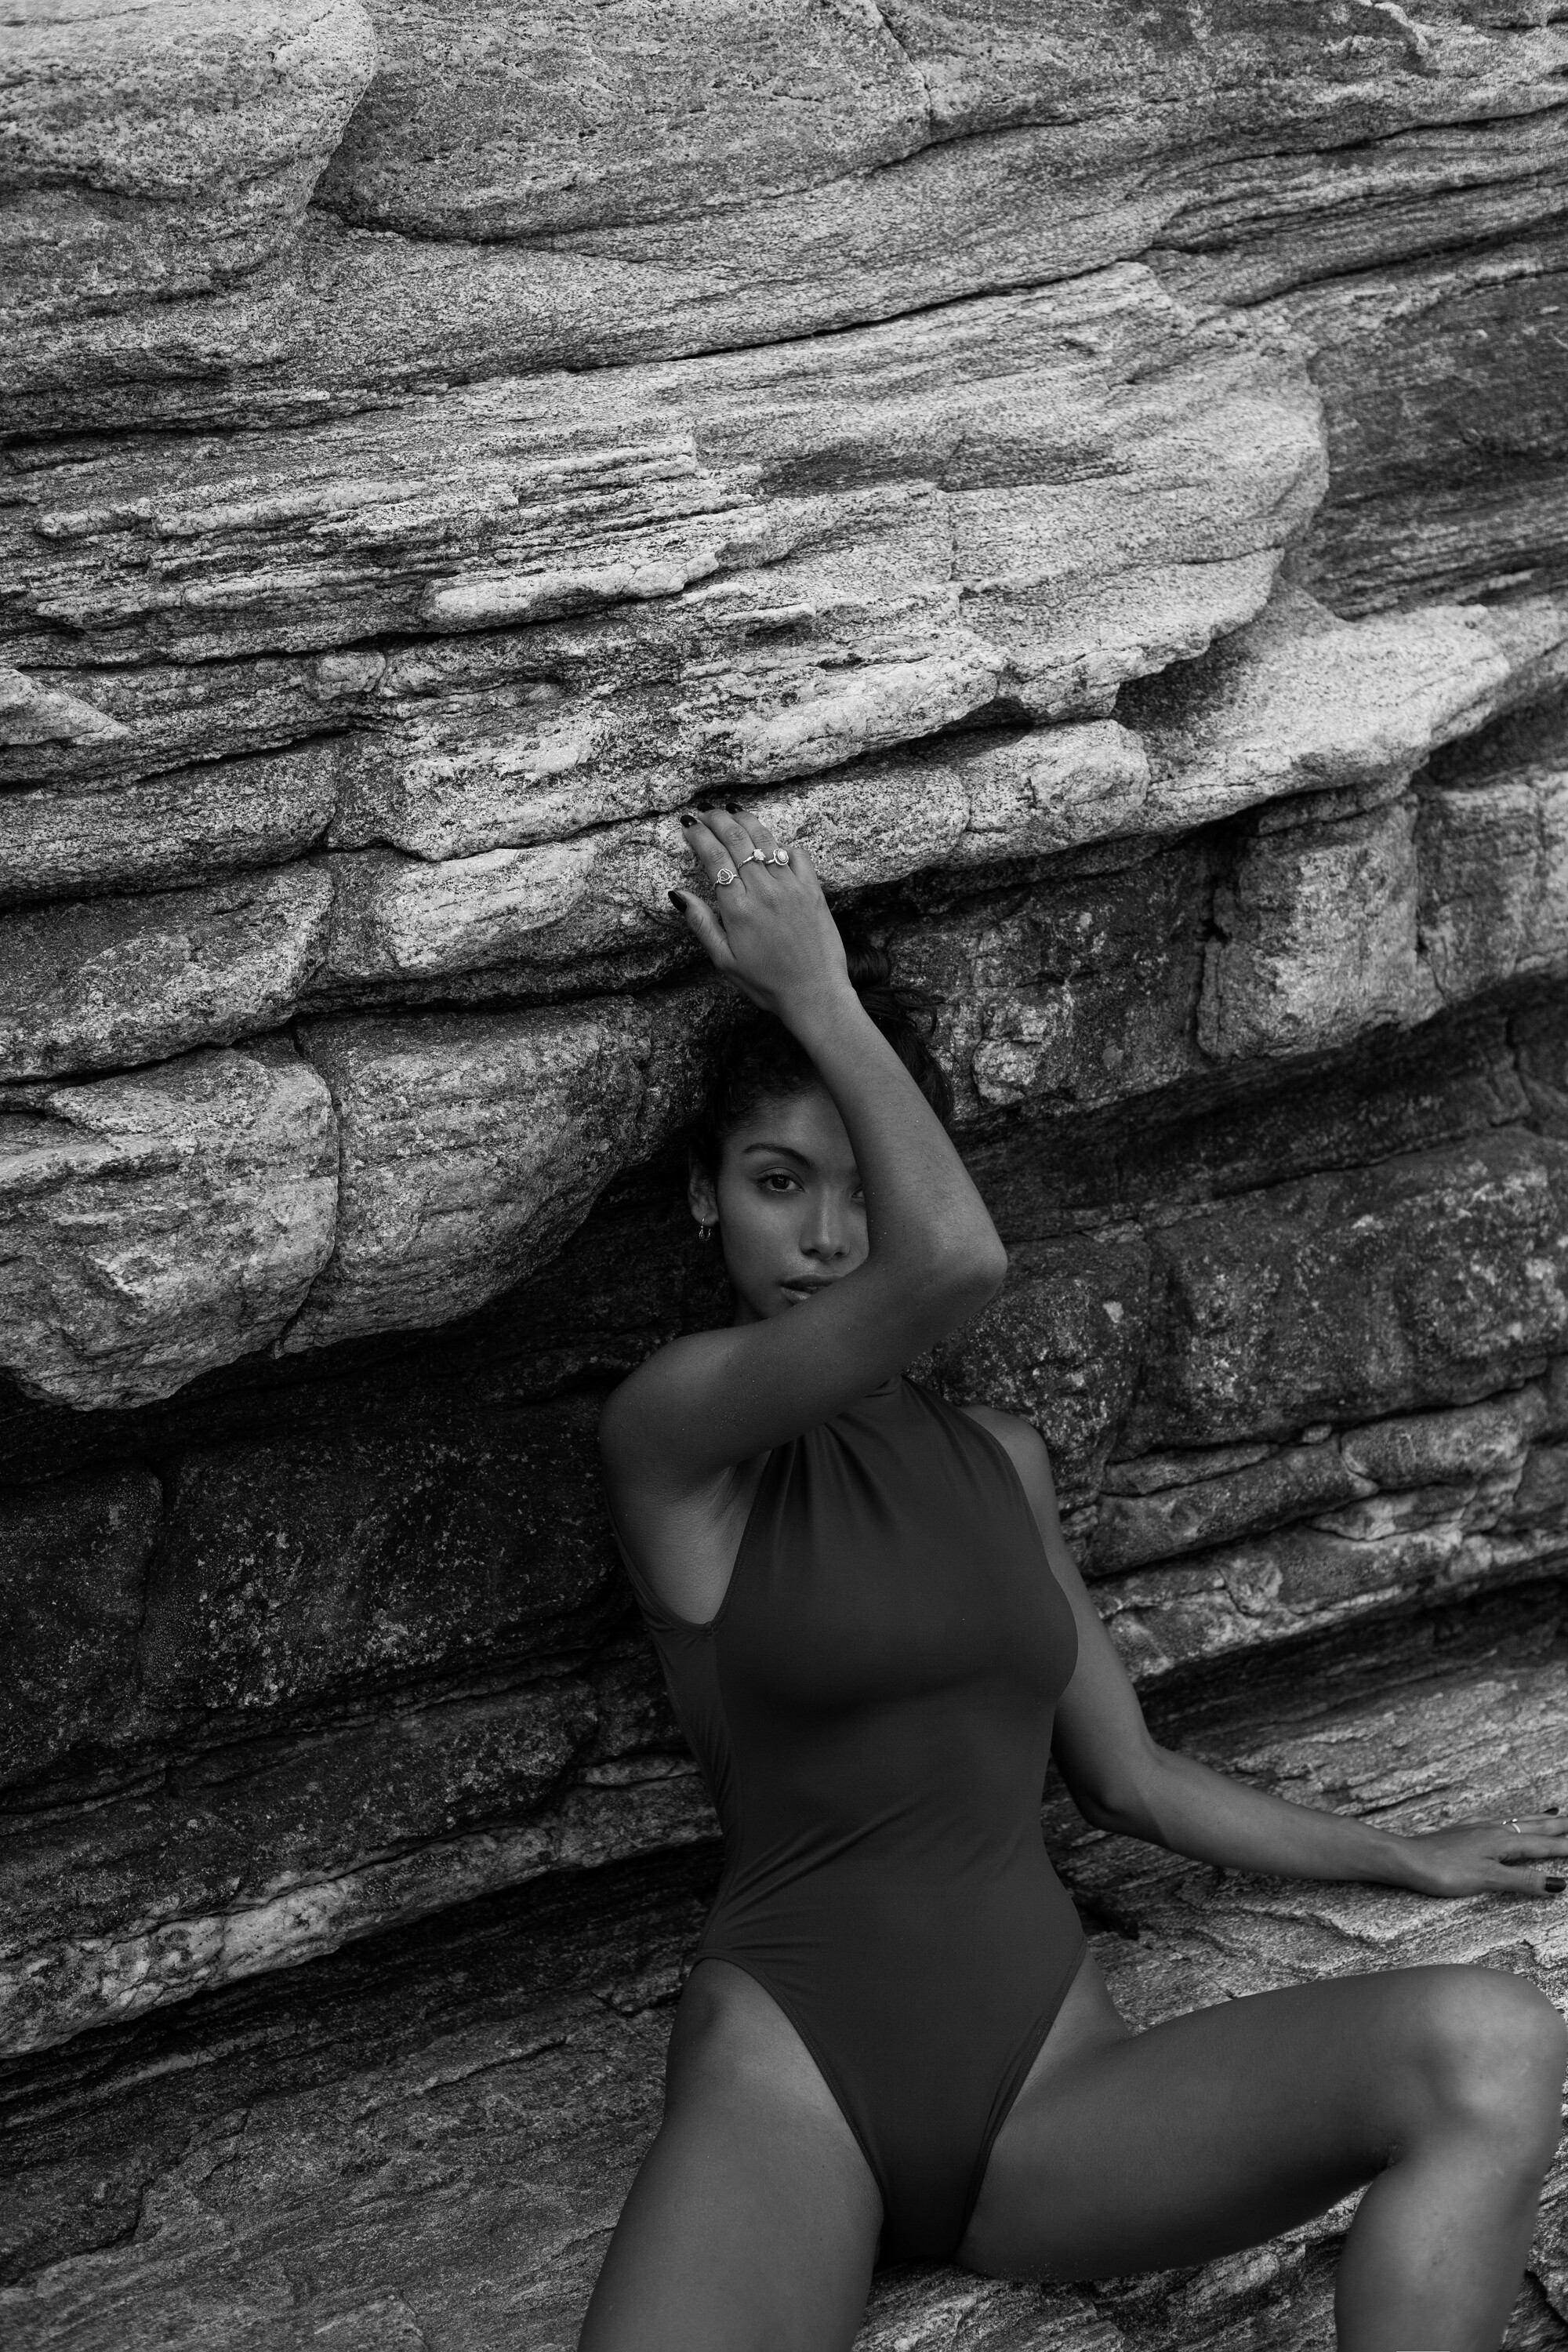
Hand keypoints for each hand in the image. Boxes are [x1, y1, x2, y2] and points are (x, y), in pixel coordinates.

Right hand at [670, 805, 852, 1026]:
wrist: (814, 994)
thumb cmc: (766, 983)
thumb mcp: (724, 960)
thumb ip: (702, 923)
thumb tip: (678, 894)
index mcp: (738, 909)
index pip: (714, 858)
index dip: (699, 836)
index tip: (689, 825)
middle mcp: (764, 891)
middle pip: (738, 840)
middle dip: (719, 820)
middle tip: (707, 813)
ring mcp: (791, 887)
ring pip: (766, 840)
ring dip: (746, 822)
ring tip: (732, 813)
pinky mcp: (813, 890)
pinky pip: (797, 854)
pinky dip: (782, 844)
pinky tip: (772, 845)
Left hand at [1393, 1810, 1567, 1899]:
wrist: (1405, 1859)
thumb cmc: (1444, 1871)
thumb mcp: (1488, 1879)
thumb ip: (1523, 1879)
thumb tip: (1558, 1883)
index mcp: (1502, 1841)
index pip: (1543, 1844)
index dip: (1565, 1845)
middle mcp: (1493, 1829)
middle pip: (1533, 1826)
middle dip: (1559, 1824)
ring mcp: (1477, 1829)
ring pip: (1516, 1821)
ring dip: (1538, 1818)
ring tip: (1555, 1813)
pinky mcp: (1464, 1832)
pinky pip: (1498, 1822)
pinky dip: (1513, 1820)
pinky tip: (1508, 1821)